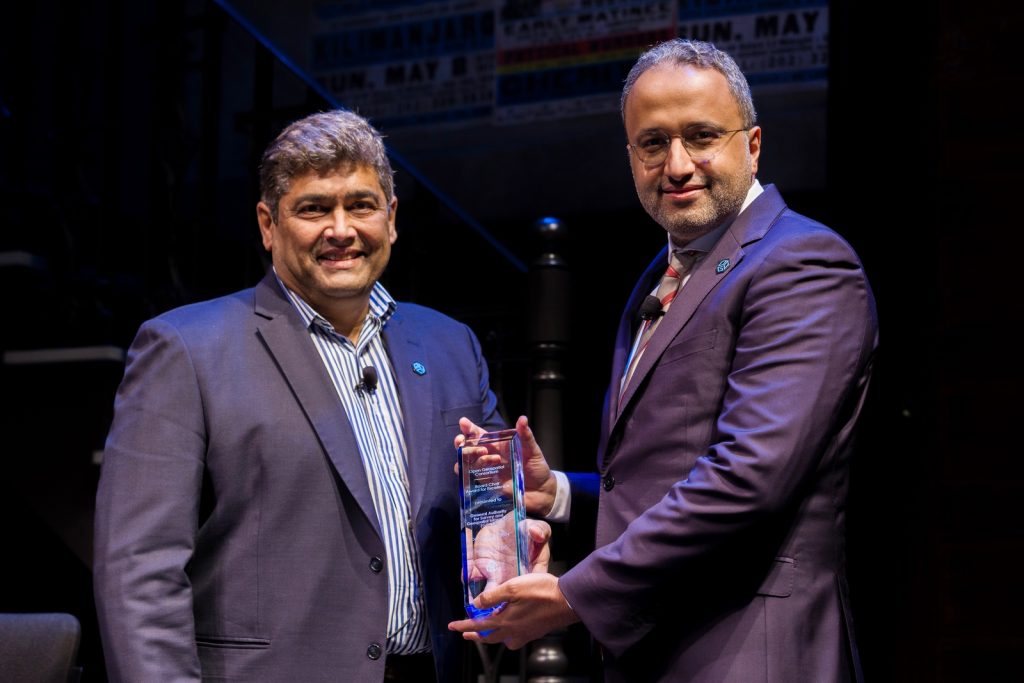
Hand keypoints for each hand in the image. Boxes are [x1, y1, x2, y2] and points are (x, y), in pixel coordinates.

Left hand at [448, 572, 578, 649]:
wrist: (568, 601)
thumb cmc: (542, 591)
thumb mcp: (513, 587)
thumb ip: (493, 596)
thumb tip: (476, 602)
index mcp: (505, 621)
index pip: (478, 625)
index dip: (463, 625)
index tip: (452, 626)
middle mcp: (514, 632)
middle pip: (489, 637)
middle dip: (475, 635)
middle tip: (466, 633)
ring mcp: (526, 634)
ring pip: (504, 640)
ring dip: (492, 637)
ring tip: (488, 631)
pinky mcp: (536, 632)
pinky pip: (516, 638)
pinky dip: (508, 635)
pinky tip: (511, 627)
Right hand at [454, 416, 557, 517]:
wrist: (542, 492)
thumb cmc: (537, 468)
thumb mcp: (533, 450)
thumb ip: (526, 436)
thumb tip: (523, 419)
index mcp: (499, 445)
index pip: (480, 435)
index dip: (470, 428)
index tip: (463, 422)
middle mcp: (490, 457)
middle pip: (468, 448)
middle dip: (461, 442)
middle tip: (462, 441)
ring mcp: (487, 471)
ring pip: (467, 462)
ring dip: (471, 456)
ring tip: (486, 454)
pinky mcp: (488, 485)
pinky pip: (473, 478)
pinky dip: (472, 473)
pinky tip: (482, 470)